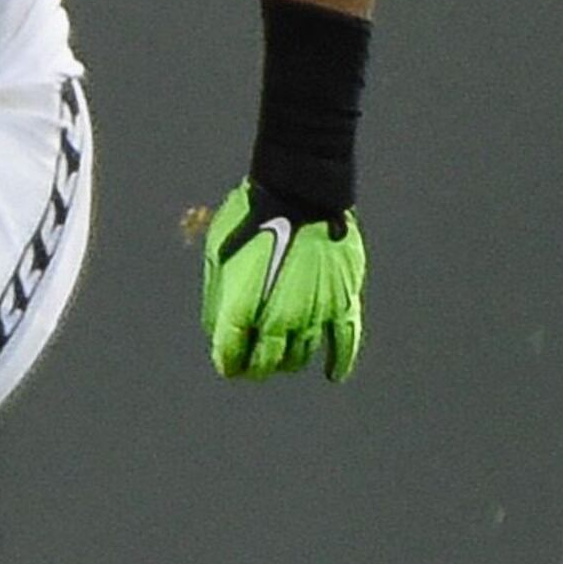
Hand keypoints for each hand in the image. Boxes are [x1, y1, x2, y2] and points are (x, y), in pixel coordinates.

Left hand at [196, 182, 365, 380]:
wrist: (299, 191)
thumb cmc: (251, 215)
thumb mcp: (217, 252)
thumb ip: (219, 295)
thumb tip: (218, 328)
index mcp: (242, 306)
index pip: (231, 353)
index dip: (228, 363)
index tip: (228, 367)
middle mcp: (277, 318)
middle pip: (266, 361)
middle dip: (256, 367)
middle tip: (253, 367)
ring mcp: (314, 313)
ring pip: (300, 355)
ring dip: (288, 360)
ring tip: (282, 357)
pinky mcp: (344, 303)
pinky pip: (345, 343)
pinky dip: (339, 361)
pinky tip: (332, 372)